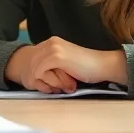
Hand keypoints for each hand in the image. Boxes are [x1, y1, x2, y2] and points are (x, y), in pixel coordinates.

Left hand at [6, 38, 126, 93]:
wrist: (103, 66)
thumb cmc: (87, 68)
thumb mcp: (65, 63)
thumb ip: (52, 63)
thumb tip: (37, 73)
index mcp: (52, 42)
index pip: (32, 56)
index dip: (35, 71)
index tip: (43, 83)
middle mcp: (51, 42)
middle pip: (30, 62)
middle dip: (35, 77)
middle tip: (47, 89)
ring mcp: (53, 48)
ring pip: (33, 67)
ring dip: (41, 80)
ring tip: (53, 89)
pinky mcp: (56, 57)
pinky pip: (39, 71)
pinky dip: (44, 81)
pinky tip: (55, 88)